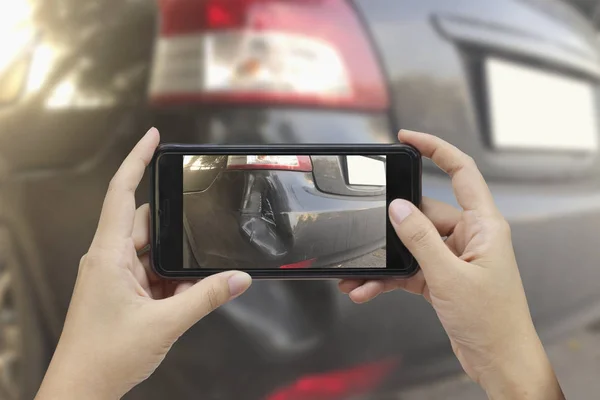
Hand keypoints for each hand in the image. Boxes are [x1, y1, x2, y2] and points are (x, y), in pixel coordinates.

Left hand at [35, 128, 251, 399]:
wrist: (81, 390)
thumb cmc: (104, 357)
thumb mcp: (165, 323)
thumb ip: (206, 297)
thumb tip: (237, 278)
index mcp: (108, 255)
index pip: (122, 193)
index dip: (136, 160)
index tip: (152, 138)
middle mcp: (108, 260)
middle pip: (146, 224)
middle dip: (174, 229)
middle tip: (199, 232)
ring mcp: (114, 276)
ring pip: (151, 252)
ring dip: (174, 264)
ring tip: (189, 282)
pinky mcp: (121, 292)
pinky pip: (151, 274)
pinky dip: (170, 282)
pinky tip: (183, 297)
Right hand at [339, 130, 563, 399]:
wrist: (497, 359)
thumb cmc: (491, 320)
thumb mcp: (449, 275)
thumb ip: (420, 239)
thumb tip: (398, 208)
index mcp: (483, 225)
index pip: (462, 171)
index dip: (436, 149)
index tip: (407, 138)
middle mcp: (469, 236)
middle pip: (424, 213)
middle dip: (392, 225)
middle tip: (364, 229)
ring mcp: (454, 257)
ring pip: (411, 244)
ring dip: (385, 258)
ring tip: (358, 273)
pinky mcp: (442, 276)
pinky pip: (409, 268)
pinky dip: (388, 278)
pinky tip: (368, 288)